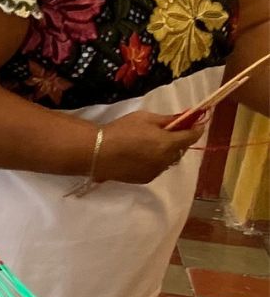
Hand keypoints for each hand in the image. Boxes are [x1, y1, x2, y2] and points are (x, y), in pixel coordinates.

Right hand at [91, 111, 205, 184]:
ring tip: (150, 144)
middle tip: (168, 131)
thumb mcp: (143, 118)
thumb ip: (167, 120)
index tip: (198, 122)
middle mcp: (167, 160)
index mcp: (168, 143)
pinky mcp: (146, 179)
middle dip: (179, 140)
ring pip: (169, 160)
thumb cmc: (121, 130)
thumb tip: (184, 118)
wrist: (98, 152)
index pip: (191, 136)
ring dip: (166, 152)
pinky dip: (155, 161)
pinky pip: (158, 167)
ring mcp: (157, 171)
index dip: (197, 128)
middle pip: (181, 149)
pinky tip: (140, 155)